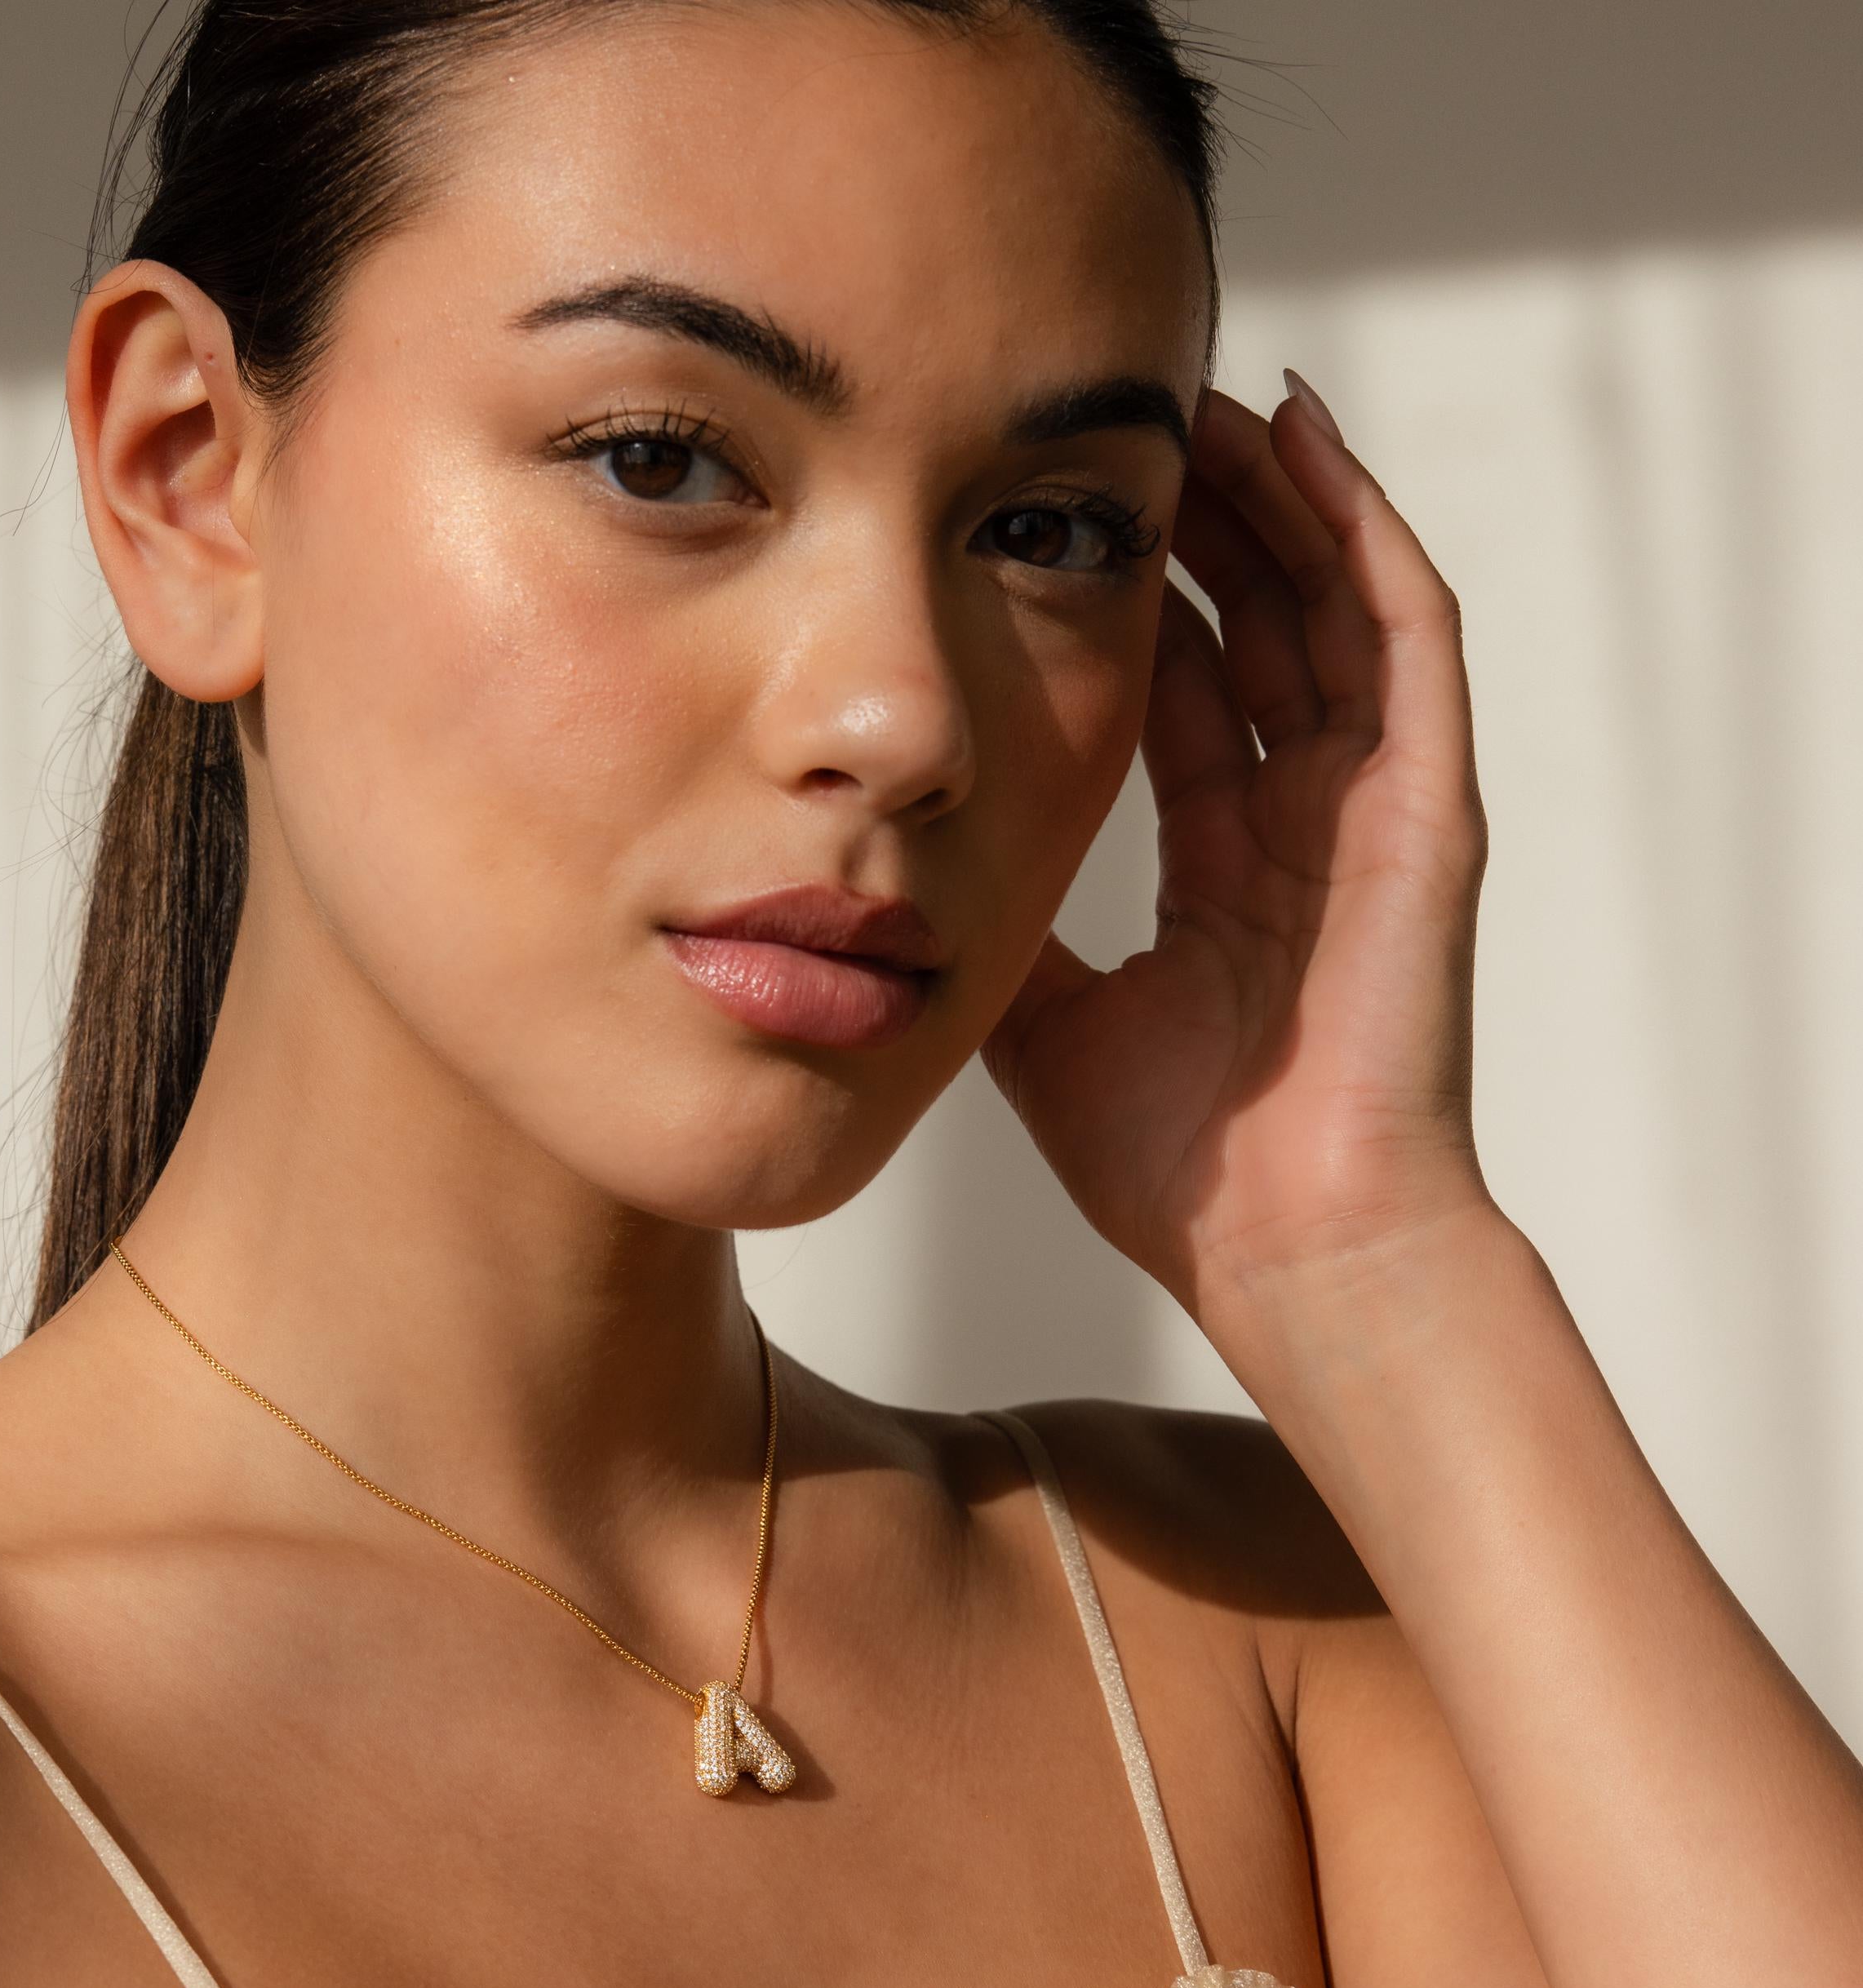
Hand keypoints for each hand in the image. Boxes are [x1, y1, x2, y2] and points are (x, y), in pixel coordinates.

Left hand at [984, 380, 1497, 1327]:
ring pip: (1328, 604)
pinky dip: (1359, 533)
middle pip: (1259, 626)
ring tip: (1203, 398)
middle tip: (1122, 424)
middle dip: (1200, 523)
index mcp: (1228, 867)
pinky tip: (1302, 443)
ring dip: (1270, 497)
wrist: (1282, 1246)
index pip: (1187, 695)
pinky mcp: (1423, 810)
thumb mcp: (1044, 1019)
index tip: (1060, 521)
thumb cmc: (1177, 1163)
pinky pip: (1403, 639)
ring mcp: (1370, 810)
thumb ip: (1002, 929)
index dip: (1135, 605)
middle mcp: (1303, 821)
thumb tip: (908, 866)